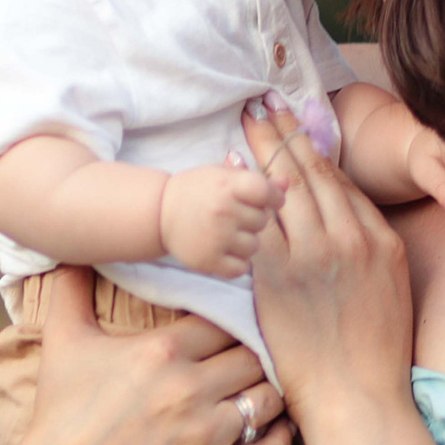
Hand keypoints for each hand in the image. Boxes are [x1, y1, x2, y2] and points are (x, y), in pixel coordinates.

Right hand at [2, 267, 293, 444]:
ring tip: (264, 391)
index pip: (227, 321)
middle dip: (257, 356)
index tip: (237, 326)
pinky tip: (279, 429)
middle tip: (257, 359)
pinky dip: (281, 441)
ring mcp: (203, 436)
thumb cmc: (60, 410)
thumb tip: (69, 249)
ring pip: (267, 400)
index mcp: (163, 351)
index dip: (237, 321)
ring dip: (270, 394)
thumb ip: (71, 288)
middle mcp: (189, 389)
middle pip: (255, 357)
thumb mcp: (62, 340)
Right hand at [159, 163, 283, 278]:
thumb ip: (255, 180)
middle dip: (251, 219)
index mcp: (228, 185)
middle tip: (231, 216)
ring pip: (254, 246)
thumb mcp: (222, 176)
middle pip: (262, 221)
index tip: (266, 200)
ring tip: (224, 233)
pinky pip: (241, 268)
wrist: (158, 213)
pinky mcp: (209, 261)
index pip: (268, 193)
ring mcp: (217, 238)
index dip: (273, 197)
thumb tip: (286, 185)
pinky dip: (236, 262)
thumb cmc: (195, 191)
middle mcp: (224, 211)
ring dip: (244, 241)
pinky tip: (222, 250)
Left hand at [241, 104, 444, 444]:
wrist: (358, 400)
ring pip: (284, 187)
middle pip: (311, 172)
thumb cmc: (373, 356)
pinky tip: (228, 168)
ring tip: (246, 120)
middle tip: (264, 102)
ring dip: (262, 148)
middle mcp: (350, 239)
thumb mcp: (390, 292)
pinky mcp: (280, 278)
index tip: (297, 123)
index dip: (315, 147)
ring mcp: (314, 256)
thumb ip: (371, 251)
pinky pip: (256, 221)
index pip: (341, 181)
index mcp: (380, 240)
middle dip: (286, 133)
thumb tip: (347, 225)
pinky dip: (243, 191)